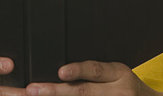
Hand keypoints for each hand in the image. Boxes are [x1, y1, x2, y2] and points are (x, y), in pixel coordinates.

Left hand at [25, 60, 156, 95]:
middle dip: (55, 92)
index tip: (60, 71)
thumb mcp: (118, 73)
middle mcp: (117, 92)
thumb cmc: (129, 87)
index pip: (95, 70)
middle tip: (33, 90)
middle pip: (83, 92)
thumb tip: (62, 69)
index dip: (78, 70)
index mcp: (118, 74)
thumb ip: (97, 71)